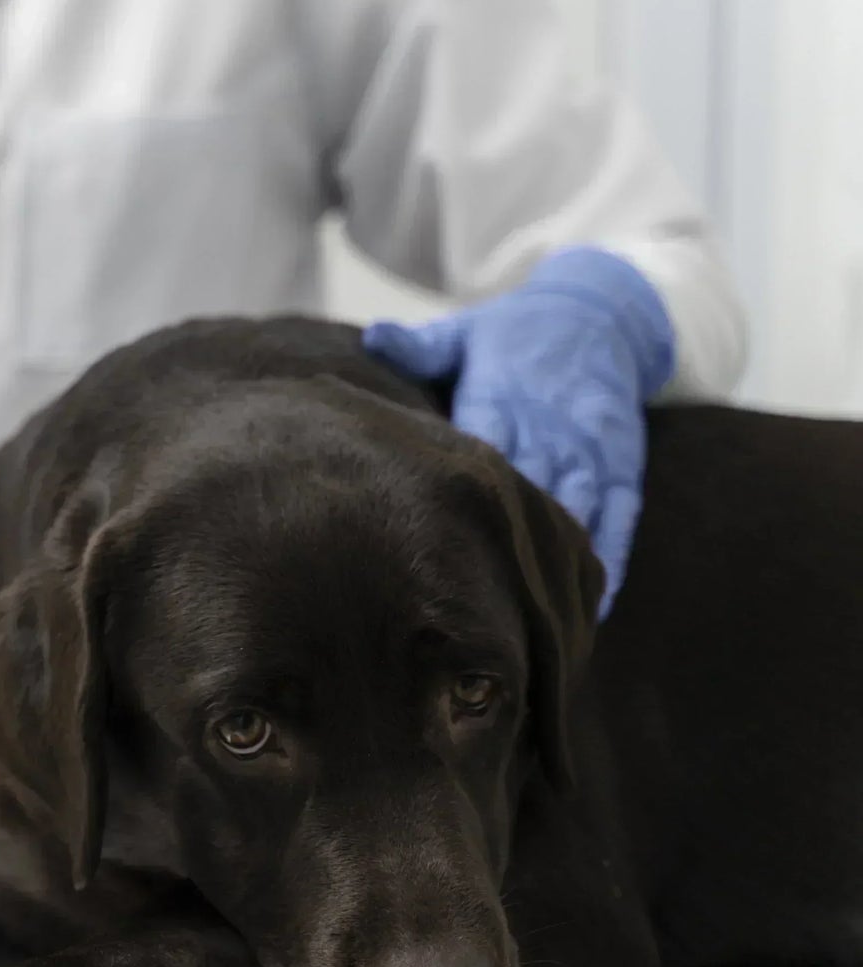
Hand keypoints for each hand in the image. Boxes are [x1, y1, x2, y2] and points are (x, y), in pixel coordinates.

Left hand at [363, 247, 675, 617]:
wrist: (600, 312)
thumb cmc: (513, 334)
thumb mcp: (467, 333)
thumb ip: (423, 345)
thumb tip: (376, 336)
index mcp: (504, 399)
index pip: (480, 457)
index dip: (461, 502)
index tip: (435, 547)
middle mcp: (550, 429)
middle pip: (525, 493)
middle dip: (500, 544)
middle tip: (475, 605)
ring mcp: (591, 449)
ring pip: (575, 510)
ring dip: (552, 562)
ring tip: (528, 620)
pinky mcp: (623, 462)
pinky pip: (621, 515)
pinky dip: (609, 556)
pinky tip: (592, 603)